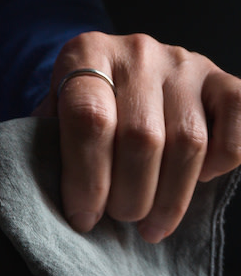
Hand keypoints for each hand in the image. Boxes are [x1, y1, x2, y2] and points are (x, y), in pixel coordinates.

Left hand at [34, 32, 240, 241]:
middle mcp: (137, 51)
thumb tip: (64, 204)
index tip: (83, 217)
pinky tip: (199, 182)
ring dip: (170, 197)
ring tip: (150, 224)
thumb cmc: (81, 106)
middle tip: (119, 219)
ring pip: (189, 142)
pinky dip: (222, 163)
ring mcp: (184, 62)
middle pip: (141, 136)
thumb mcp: (54, 116)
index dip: (86, 177)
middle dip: (130, 195)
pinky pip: (237, 126)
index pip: (88, 118)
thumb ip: (52, 146)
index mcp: (85, 53)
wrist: (119, 71)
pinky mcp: (223, 79)